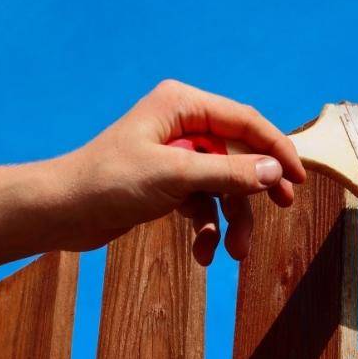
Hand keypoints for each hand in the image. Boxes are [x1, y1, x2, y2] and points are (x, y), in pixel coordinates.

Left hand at [57, 79, 305, 264]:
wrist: (60, 213)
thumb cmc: (107, 182)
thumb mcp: (175, 175)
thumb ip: (228, 172)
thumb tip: (274, 171)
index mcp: (183, 105)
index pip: (245, 121)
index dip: (276, 149)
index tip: (298, 178)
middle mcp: (182, 124)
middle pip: (238, 154)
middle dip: (255, 188)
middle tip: (282, 207)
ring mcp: (175, 155)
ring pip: (222, 184)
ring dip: (232, 218)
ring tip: (236, 252)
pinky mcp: (167, 183)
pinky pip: (202, 203)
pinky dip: (207, 228)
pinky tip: (204, 253)